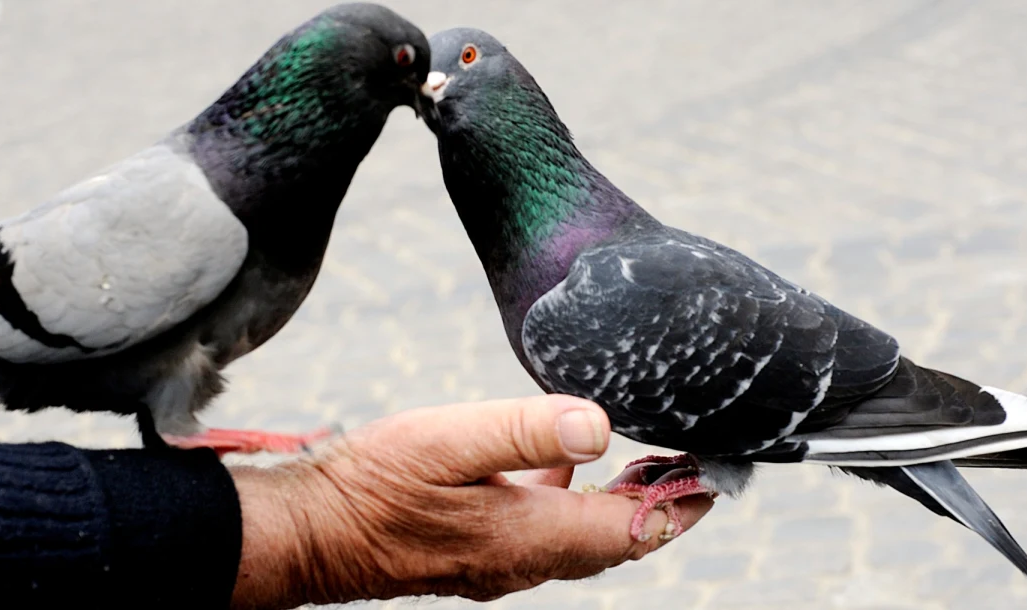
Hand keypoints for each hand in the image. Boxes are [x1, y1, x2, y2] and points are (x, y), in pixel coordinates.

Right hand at [228, 394, 713, 608]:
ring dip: (618, 506)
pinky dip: (570, 501)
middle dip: (658, 507)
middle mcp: (523, 561)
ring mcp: (497, 563)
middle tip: (694, 472)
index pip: (631, 529)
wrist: (310, 533)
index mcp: (530, 535)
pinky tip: (558, 465)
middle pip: (614, 542)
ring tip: (644, 464)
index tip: (716, 479)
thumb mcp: (450, 440)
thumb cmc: (372, 485)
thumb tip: (603, 423)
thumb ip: (529, 429)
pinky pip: (543, 532)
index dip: (679, 505)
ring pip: (580, 539)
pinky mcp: (474, 553)